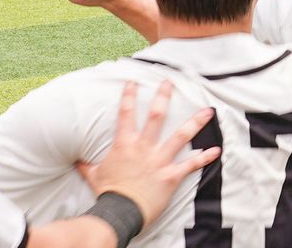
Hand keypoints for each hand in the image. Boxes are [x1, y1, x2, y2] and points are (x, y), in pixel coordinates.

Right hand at [78, 81, 220, 226]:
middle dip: (164, 97)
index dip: (129, 95)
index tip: (133, 81)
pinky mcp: (171, 175)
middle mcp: (144, 147)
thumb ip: (87, 165)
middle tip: (170, 82)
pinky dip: (204, 157)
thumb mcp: (93, 175)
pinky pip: (191, 164)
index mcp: (125, 144)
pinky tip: (216, 150)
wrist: (120, 211)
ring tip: (208, 111)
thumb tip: (75, 160)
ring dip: (196, 123)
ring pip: (181, 136)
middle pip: (156, 116)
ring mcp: (159, 160)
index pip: (126, 113)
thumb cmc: (108, 193)